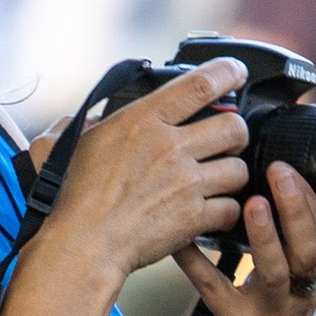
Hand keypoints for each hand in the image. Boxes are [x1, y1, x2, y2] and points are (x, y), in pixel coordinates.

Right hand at [40, 59, 252, 285]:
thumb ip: (102, 122)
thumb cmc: (76, 197)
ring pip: (238, 169)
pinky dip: (225, 211)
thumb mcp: (84, 142)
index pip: (200, 84)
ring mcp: (185, 183)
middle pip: (233, 127)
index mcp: (144, 120)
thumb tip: (99, 116)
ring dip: (231, 175)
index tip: (236, 72)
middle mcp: (170, 147)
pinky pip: (230, 208)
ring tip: (217, 181)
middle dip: (236, 133)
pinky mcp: (193, 218)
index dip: (227, 72)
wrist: (84, 243)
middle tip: (226, 142)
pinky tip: (211, 211)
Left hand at [176, 162, 315, 315]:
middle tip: (278, 173)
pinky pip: (216, 289)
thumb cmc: (278, 306)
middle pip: (308, 251)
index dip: (311, 201)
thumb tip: (279, 176)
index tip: (290, 168)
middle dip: (296, 210)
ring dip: (264, 237)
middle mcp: (300, 292)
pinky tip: (183, 240)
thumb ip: (296, 235)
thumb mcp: (301, 273)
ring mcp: (270, 312)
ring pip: (273, 273)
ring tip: (250, 204)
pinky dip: (198, 263)